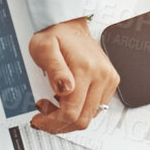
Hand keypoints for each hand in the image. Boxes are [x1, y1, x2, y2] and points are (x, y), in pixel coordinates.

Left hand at [28, 18, 118, 133]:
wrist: (69, 25)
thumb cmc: (55, 35)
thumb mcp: (44, 49)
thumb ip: (54, 69)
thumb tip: (64, 89)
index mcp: (85, 69)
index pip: (72, 113)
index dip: (52, 121)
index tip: (39, 118)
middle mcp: (101, 75)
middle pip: (82, 120)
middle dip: (60, 124)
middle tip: (44, 117)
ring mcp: (108, 79)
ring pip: (90, 117)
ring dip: (70, 119)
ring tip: (54, 107)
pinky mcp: (110, 82)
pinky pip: (96, 108)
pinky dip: (81, 110)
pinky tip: (68, 102)